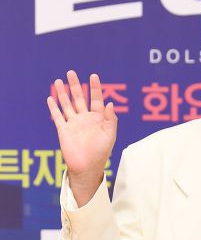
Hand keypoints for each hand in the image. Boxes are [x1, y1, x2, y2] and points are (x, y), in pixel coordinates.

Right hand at [47, 70, 117, 200]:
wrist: (87, 167)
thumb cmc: (101, 152)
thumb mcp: (110, 135)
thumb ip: (110, 119)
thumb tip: (110, 103)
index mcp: (98, 119)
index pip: (96, 99)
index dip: (95, 88)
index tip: (93, 75)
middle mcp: (85, 119)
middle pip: (79, 98)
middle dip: (75, 85)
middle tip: (71, 72)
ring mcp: (74, 123)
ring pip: (67, 104)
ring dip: (63, 93)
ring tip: (59, 81)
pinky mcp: (64, 130)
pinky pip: (58, 116)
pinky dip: (54, 107)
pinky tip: (50, 98)